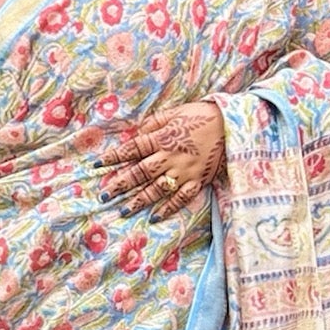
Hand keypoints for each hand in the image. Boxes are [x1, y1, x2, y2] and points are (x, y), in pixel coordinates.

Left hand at [101, 101, 225, 218]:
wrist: (232, 124)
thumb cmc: (202, 115)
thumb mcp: (175, 112)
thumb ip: (155, 122)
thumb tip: (138, 132)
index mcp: (162, 138)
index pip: (133, 149)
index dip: (114, 157)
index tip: (97, 165)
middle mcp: (170, 157)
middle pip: (140, 173)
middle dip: (120, 184)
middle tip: (104, 195)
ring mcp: (184, 171)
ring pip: (157, 189)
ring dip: (139, 201)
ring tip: (123, 210)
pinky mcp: (198, 180)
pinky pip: (181, 198)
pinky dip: (168, 208)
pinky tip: (155, 217)